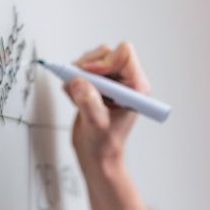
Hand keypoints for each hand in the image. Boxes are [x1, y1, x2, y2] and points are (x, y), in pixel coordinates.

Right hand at [63, 42, 150, 172]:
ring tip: (75, 95)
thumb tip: (78, 81)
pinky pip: (82, 70)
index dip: (104, 62)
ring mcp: (111, 82)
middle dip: (87, 66)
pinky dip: (73, 80)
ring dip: (78, 73)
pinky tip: (74, 98)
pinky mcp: (97, 85)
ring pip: (93, 59)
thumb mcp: (96, 125)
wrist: (97, 155)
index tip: (89, 76)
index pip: (124, 55)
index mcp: (136, 87)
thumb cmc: (105, 145)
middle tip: (77, 83)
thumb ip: (89, 102)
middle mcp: (126, 81)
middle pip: (106, 53)